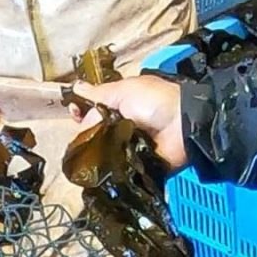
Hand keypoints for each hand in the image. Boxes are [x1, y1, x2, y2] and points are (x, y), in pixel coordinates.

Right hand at [68, 76, 186, 169]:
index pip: (92, 110)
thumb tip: (75, 88)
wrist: (182, 124)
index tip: (74, 113)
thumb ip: (98, 94)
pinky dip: (110, 167)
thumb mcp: (123, 91)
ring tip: (88, 152)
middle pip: (94, 133)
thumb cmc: (154, 101)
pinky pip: (118, 168)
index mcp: (120, 105)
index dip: (81, 112)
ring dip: (95, 152)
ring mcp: (129, 146)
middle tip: (84, 134)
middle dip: (86, 133)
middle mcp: (122, 126)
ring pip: (103, 152)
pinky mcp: (137, 164)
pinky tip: (99, 167)